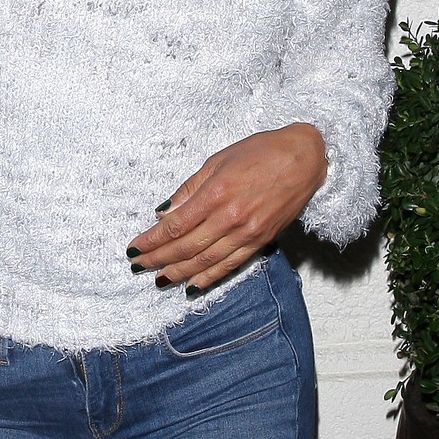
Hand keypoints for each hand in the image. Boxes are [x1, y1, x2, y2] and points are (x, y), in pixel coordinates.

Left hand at [127, 124, 328, 291]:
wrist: (305, 158)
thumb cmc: (262, 152)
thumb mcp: (218, 160)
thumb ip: (190, 189)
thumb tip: (164, 212)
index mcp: (216, 193)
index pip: (175, 226)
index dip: (152, 240)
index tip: (134, 248)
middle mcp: (230, 217)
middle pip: (186, 247)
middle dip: (159, 259)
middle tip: (138, 267)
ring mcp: (247, 233)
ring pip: (206, 261)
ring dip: (179, 273)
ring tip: (159, 280)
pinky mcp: (261, 241)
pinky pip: (230, 265)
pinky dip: (209, 277)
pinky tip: (192, 285)